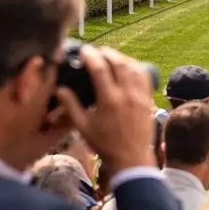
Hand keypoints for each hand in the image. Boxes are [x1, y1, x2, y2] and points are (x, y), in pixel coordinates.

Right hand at [54, 46, 156, 186]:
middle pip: (119, 63)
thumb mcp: (83, 127)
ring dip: (121, 58)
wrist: (131, 158)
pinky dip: (135, 67)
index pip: (100, 69)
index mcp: (109, 100)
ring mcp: (140, 96)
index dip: (91, 56)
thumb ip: (71, 106)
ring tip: (111, 58)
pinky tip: (128, 68)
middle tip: (97, 52)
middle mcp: (127, 94)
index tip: (85, 51)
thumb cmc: (105, 144)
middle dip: (107, 53)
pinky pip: (144, 76)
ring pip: (133, 67)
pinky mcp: (148, 100)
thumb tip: (60, 89)